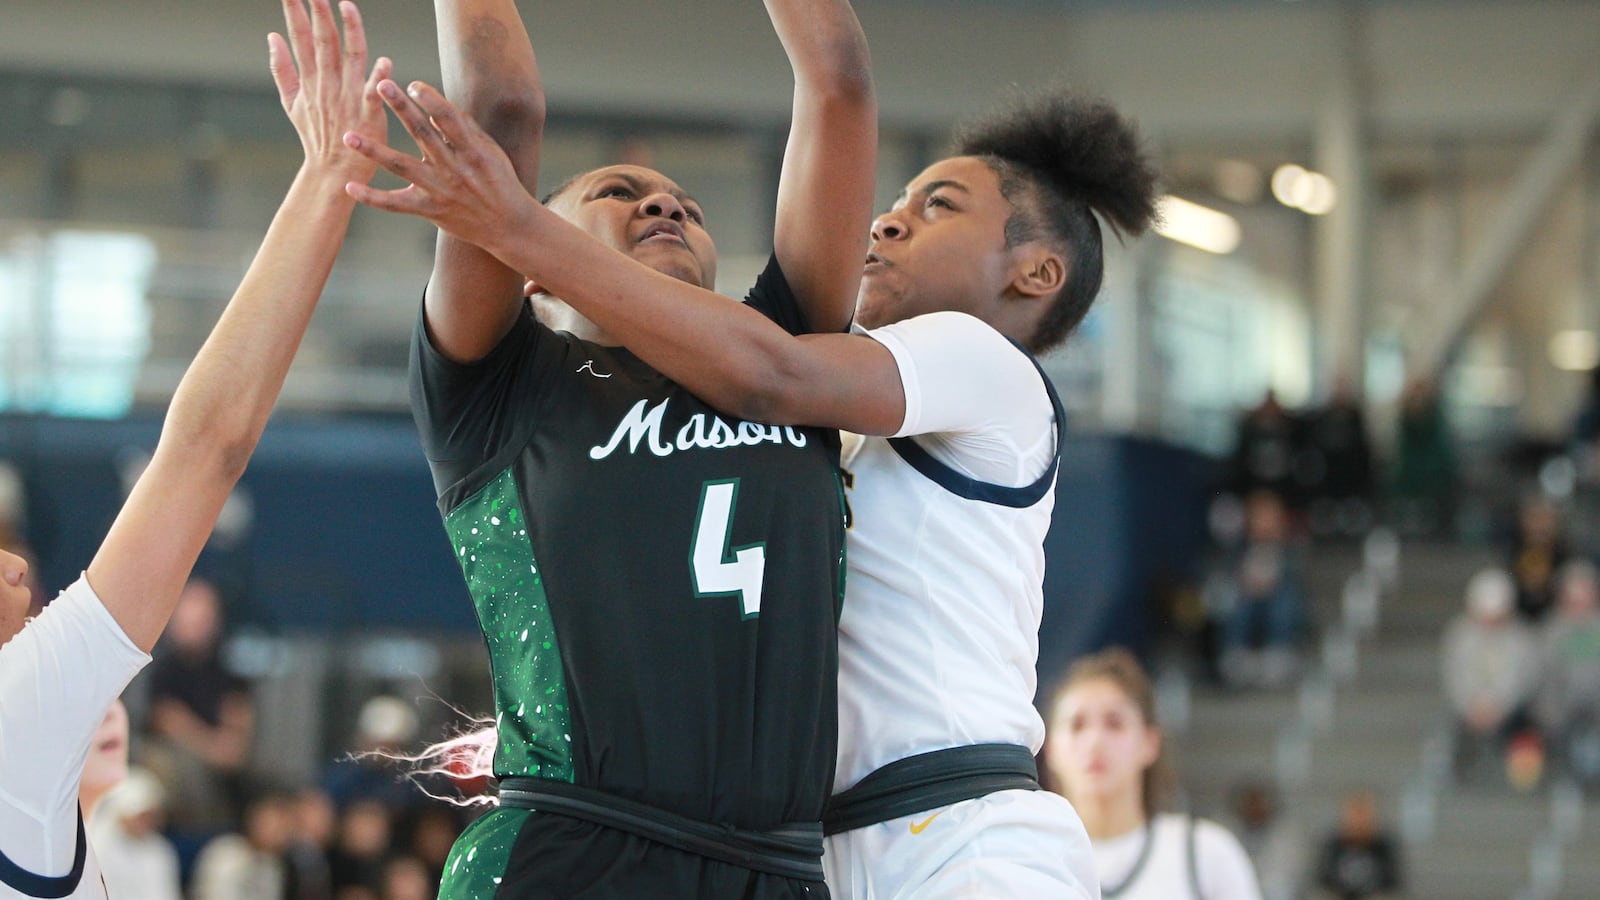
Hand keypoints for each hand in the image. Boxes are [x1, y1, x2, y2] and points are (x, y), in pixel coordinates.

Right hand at [268, 0, 390, 182]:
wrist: (332, 172)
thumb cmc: (316, 136)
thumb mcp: (292, 102)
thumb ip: (282, 69)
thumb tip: (271, 36)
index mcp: (311, 80)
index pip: (301, 39)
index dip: (296, 13)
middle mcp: (328, 85)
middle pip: (323, 42)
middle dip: (318, 14)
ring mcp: (348, 99)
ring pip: (350, 58)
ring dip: (350, 32)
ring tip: (347, 5)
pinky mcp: (368, 115)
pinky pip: (374, 94)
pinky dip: (379, 79)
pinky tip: (384, 61)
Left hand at [343, 79, 539, 254]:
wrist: (509, 226)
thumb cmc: (499, 182)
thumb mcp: (491, 152)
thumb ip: (465, 129)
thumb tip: (437, 106)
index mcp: (473, 151)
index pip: (450, 119)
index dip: (431, 99)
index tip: (413, 84)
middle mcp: (454, 168)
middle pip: (422, 133)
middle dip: (401, 108)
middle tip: (380, 85)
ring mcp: (439, 190)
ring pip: (401, 166)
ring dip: (373, 150)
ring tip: (349, 135)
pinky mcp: (429, 210)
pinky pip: (395, 204)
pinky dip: (372, 198)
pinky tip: (349, 188)